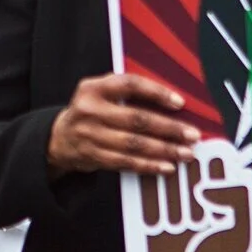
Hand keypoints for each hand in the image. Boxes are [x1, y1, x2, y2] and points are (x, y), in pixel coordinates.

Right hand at [47, 73, 200, 177]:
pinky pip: (126, 162)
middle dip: (168, 128)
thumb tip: (172, 101)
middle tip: (192, 135)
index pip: (129, 84)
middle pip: (136, 119)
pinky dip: (148, 165)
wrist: (59, 138)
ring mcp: (90, 135)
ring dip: (163, 150)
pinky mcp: (93, 156)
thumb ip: (126, 92)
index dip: (156, 92)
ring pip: (133, 144)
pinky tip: (167, 167)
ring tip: (186, 153)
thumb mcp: (99, 93)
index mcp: (93, 88)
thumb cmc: (91, 111)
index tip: (180, 103)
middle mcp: (90, 110)